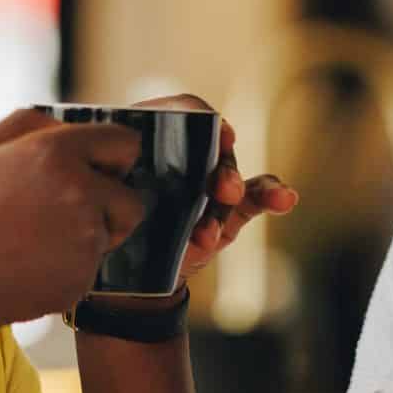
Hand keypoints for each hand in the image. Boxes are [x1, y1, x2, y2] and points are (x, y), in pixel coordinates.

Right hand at [0, 110, 148, 330]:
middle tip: (65, 211)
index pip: (125, 143)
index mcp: (55, 152)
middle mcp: (80, 193)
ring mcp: (85, 241)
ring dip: (89, 236)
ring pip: (111, 235)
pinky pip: (89, 268)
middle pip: (130, 198)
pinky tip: (29, 265)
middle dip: (109, 203)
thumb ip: (28, 124)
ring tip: (38, 240)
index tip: (99, 168)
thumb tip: (64, 124)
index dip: (112, 156)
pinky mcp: (82, 280)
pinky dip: (68, 268)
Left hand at [116, 97, 297, 292]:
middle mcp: (187, 157)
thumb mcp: (109, 203)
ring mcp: (211, 184)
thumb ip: (113, 187)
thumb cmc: (116, 228)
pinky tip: (286, 198)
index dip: (199, 117)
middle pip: (212, 146)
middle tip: (225, 192)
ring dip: (235, 195)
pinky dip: (273, 195)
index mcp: (153, 143)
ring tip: (210, 234)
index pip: (181, 112)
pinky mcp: (233, 210)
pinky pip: (258, 197)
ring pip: (233, 178)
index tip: (219, 135)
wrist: (136, 279)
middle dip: (222, 168)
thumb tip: (106, 177)